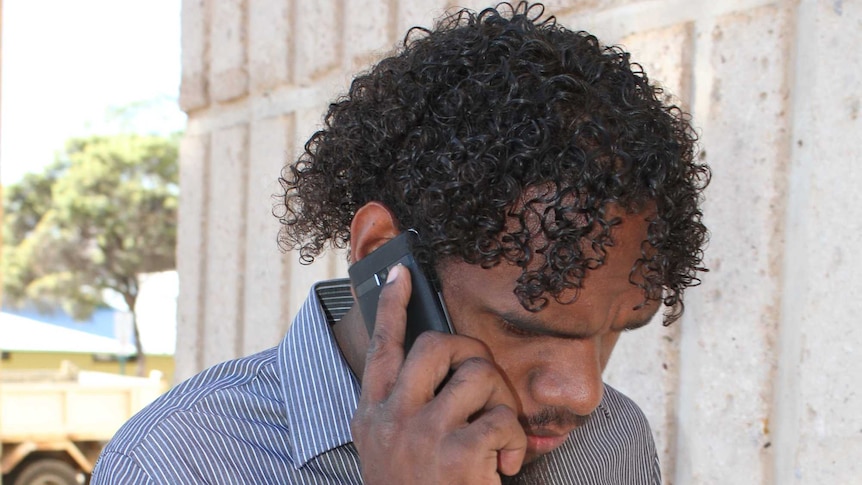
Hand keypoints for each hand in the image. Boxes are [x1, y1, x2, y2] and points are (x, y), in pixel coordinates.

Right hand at [351, 264, 526, 483]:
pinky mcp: (456, 454)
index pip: (380, 347)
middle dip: (472, 353)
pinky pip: (502, 418)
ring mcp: (421, 434)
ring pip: (478, 374)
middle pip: (437, 346)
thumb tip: (441, 365)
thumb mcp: (391, 452)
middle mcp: (390, 419)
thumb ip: (403, 408)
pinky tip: (503, 467)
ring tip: (498, 434)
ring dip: (501, 401)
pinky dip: (514, 441)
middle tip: (484, 382)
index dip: (391, 305)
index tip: (403, 273)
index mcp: (371, 416)